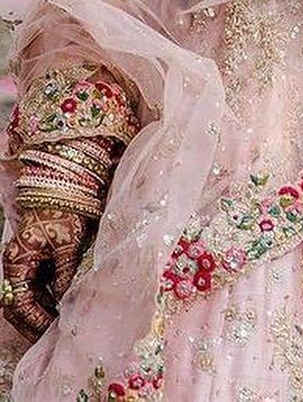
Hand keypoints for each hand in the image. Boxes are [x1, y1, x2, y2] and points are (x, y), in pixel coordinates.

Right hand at [2, 207, 94, 340]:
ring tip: (57, 326)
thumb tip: (64, 299)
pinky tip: (59, 308)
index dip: (33, 318)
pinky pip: (36, 287)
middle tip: (51, 335)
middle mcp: (16, 265)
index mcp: (17, 261)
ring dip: (39, 312)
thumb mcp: (67, 243)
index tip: (50, 328)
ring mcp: (24, 263)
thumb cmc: (64, 210)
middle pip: (17, 304)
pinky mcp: (36, 260)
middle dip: (32, 321)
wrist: (64, 186)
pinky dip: (45, 299)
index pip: (19, 301)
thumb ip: (64, 272)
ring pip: (26, 297)